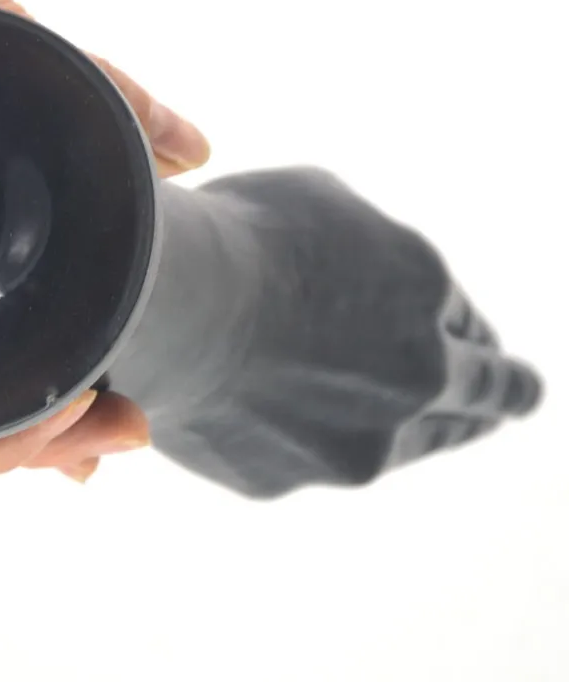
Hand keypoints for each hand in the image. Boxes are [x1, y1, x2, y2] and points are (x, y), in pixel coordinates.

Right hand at [160, 167, 543, 496]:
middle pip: (477, 396)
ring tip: (449, 426)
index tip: (481, 352)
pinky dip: (306, 438)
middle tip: (517, 397)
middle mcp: (411, 377)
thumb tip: (368, 280)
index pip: (468, 327)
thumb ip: (370, 249)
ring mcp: (355, 441)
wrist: (165, 308)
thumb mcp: (322, 202)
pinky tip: (283, 415)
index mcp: (422, 292)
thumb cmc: (234, 235)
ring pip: (412, 443)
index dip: (471, 337)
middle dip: (500, 395)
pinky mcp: (287, 480)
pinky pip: (309, 458)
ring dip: (432, 429)